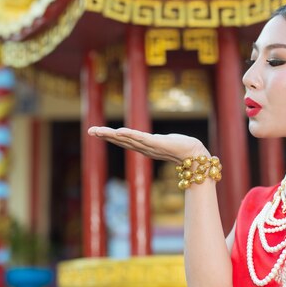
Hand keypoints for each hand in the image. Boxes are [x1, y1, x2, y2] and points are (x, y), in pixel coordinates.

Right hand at [88, 126, 209, 163]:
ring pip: (127, 139)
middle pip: (120, 140)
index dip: (109, 136)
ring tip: (99, 131)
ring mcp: (149, 146)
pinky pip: (141, 138)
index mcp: (143, 146)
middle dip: (105, 135)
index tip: (95, 131)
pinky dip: (130, 135)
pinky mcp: (157, 143)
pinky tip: (120, 131)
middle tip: (90, 131)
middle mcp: (143, 148)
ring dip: (112, 135)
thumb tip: (152, 140)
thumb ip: (156, 142)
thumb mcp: (164, 143)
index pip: (123, 140)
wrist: (195, 155)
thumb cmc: (182, 148)